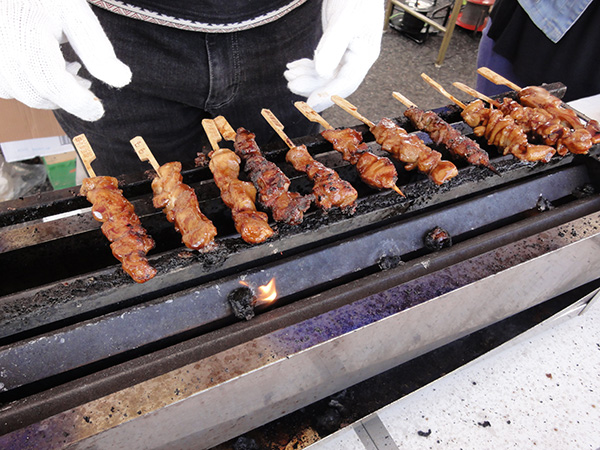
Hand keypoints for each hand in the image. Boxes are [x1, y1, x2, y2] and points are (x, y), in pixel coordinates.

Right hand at [0, 0, 130, 120]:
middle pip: (40, 95)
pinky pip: (11, 89)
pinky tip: (45, 67)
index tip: (99, 111)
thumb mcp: (75, 13)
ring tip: (68, 68)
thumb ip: (97, 49)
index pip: (53, 84)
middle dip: (67, 96)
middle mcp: (2, 52)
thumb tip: (122, 80)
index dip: (78, 103)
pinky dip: (32, 86)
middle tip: (85, 83)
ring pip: (26, 95)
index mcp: (26, 37)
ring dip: (51, 92)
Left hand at [285, 0, 383, 111]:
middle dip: (312, 86)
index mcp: (365, 54)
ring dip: (306, 77)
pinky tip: (294, 67)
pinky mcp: (335, 49)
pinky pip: (320, 65)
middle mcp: (356, 58)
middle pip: (334, 82)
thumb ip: (333, 46)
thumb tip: (322, 73)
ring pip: (325, 75)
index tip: (311, 103)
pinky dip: (306, 68)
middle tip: (292, 85)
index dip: (328, 95)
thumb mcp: (345, 20)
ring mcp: (345, 54)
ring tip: (289, 75)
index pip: (346, 82)